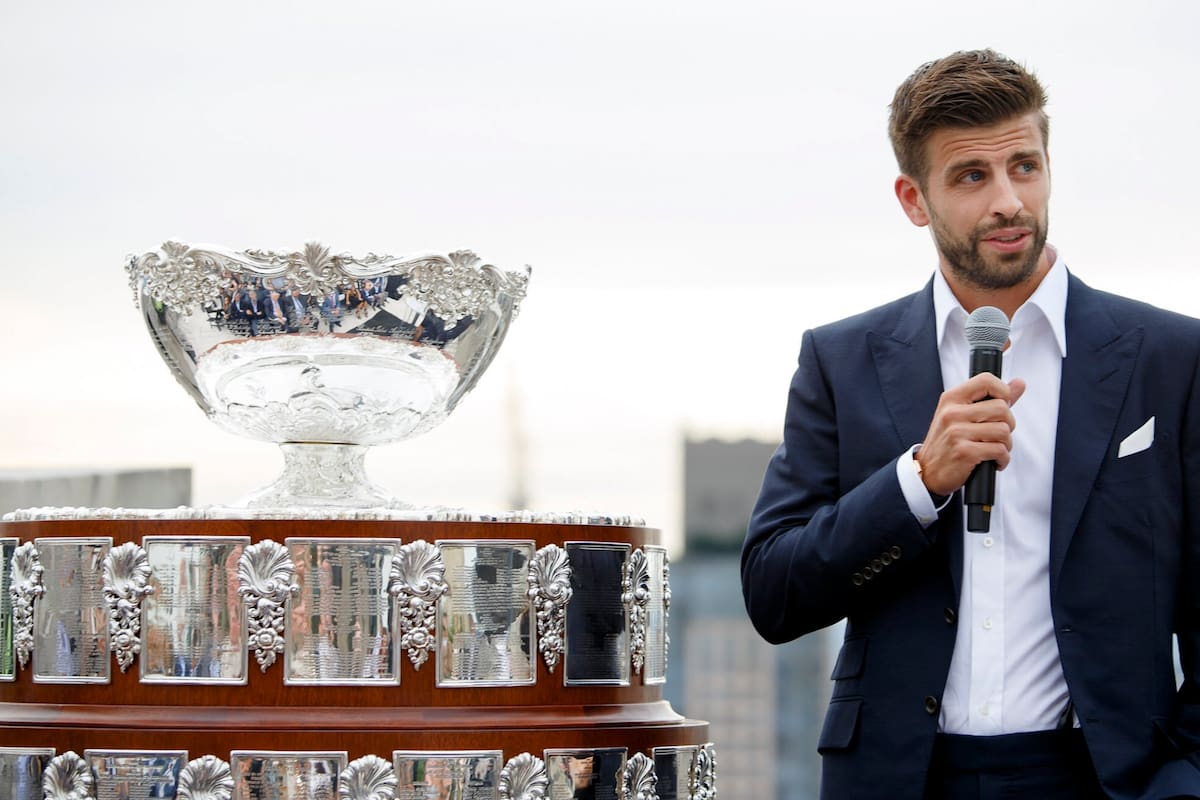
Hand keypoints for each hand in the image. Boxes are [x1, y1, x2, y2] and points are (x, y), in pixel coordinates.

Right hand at [916, 374, 1025, 496]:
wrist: (927, 471)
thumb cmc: (947, 442)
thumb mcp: (962, 415)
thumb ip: (992, 399)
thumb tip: (1019, 383)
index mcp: (951, 399)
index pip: (986, 380)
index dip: (1003, 391)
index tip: (1003, 405)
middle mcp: (952, 413)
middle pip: (1001, 408)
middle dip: (1008, 424)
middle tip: (997, 435)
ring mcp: (957, 432)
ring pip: (1004, 430)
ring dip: (1006, 444)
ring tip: (994, 449)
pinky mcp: (964, 452)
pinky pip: (1000, 450)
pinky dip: (1003, 459)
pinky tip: (994, 461)